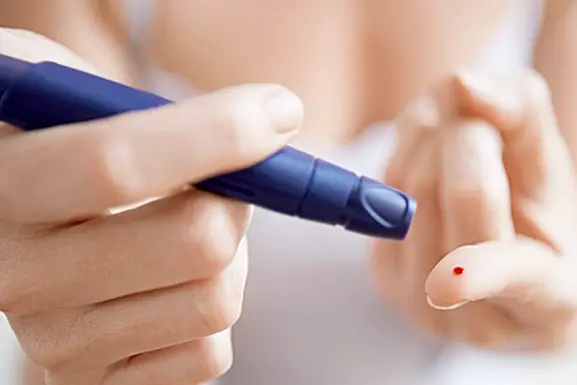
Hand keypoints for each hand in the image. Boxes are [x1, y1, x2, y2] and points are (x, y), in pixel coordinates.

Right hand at [0, 29, 301, 383]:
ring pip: (214, 301)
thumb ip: (146, 104)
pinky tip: (175, 283)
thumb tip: (268, 119)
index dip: (216, 135)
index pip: (115, 164)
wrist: (29, 224)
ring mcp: (57, 340)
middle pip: (196, 244)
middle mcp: (17, 274)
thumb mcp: (75, 98)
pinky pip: (207, 353)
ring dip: (230, 259)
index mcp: (3, 184)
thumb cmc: (64, 144)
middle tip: (233, 180)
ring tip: (189, 230)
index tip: (279, 113)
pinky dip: (212, 310)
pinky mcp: (97, 379)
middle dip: (239, 199)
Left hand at [372, 70, 576, 348]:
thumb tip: (461, 84)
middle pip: (453, 195)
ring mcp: (422, 304)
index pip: (513, 276)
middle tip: (480, 112)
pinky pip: (377, 194)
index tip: (443, 283)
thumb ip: (519, 114)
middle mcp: (480, 315)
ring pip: (409, 185)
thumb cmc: (535, 211)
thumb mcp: (546, 164)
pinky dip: (403, 159)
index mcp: (549, 297)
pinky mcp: (383, 280)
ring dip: (431, 137)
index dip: (478, 272)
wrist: (498, 255)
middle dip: (466, 131)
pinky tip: (428, 165)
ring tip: (458, 143)